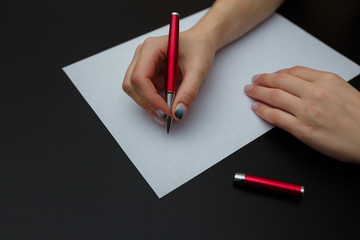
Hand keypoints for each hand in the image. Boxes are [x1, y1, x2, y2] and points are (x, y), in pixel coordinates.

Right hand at [122, 29, 215, 124]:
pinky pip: (144, 92)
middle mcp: (142, 55)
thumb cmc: (199, 48)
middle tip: (166, 116)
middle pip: (131, 85)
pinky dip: (154, 102)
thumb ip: (189, 91)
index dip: (150, 98)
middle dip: (147, 103)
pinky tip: (167, 103)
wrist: (201, 42)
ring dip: (150, 104)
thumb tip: (178, 112)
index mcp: (152, 47)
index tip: (166, 112)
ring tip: (169, 110)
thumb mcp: (199, 69)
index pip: (139, 76)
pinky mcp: (147, 74)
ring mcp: (142, 64)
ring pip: (135, 91)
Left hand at [244, 66, 359, 162]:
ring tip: (250, 91)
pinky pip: (276, 117)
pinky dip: (263, 111)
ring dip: (258, 93)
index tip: (269, 75)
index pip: (293, 71)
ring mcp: (307, 111)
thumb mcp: (343, 90)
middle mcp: (315, 93)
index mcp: (326, 80)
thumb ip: (320, 85)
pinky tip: (256, 108)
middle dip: (263, 80)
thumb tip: (298, 83)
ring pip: (274, 97)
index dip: (276, 72)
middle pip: (280, 81)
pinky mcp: (302, 130)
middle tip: (253, 81)